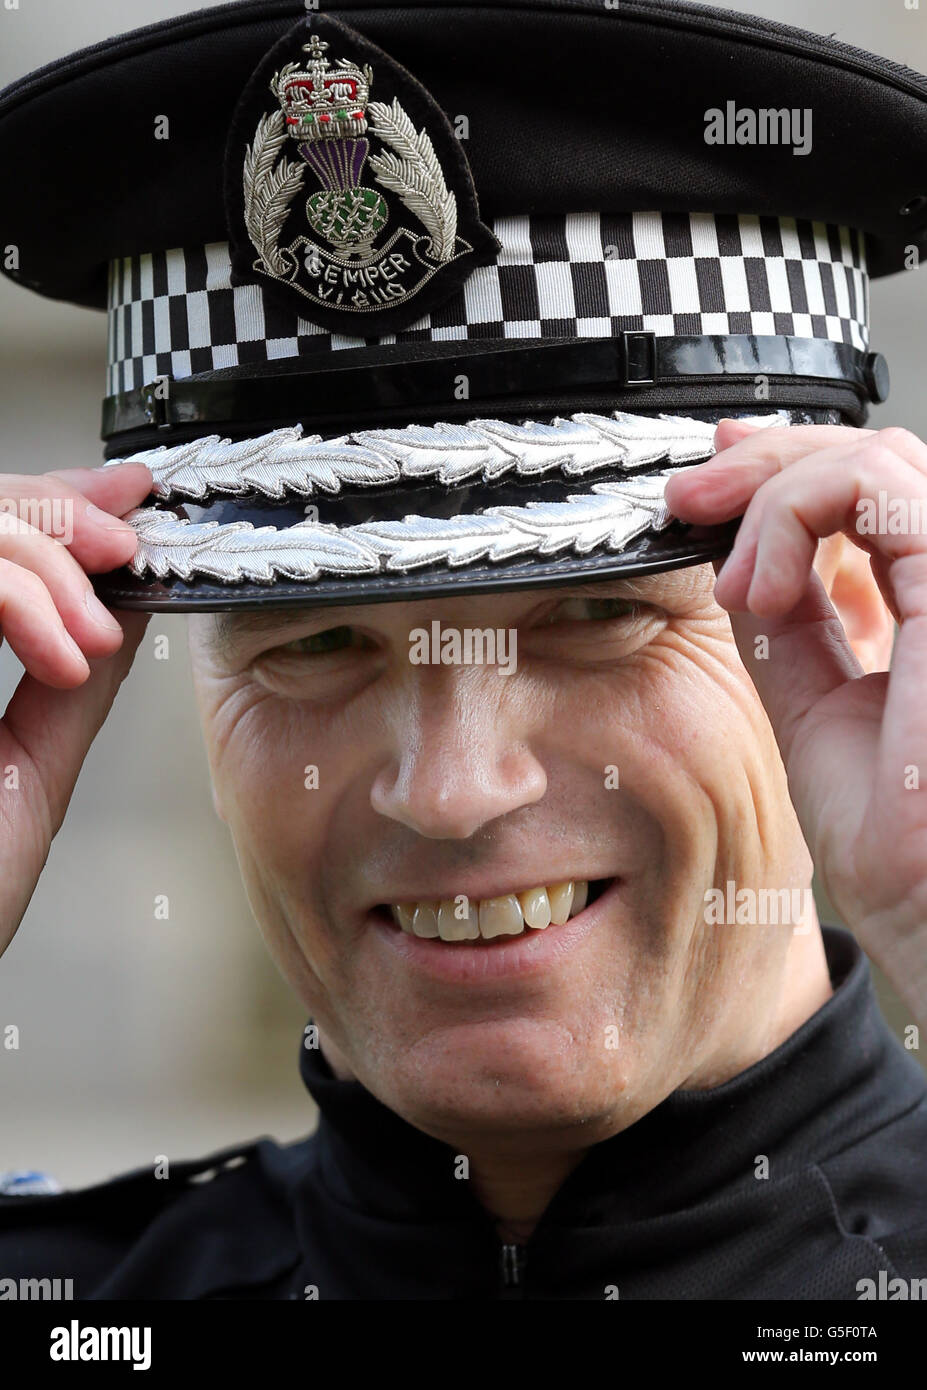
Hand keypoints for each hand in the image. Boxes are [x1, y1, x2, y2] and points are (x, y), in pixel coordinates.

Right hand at [0, 462, 152, 955]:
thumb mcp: (29, 774)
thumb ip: (69, 687)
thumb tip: (125, 607)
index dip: (53, 505)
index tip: (127, 504)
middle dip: (52, 516)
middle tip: (122, 549)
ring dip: (37, 561)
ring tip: (90, 635)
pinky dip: (7, 595)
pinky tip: (59, 652)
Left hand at [664, 420, 926, 1027]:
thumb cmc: (896, 840)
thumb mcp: (812, 702)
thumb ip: (787, 622)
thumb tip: (738, 555)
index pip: (870, 494)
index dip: (787, 468)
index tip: (709, 487)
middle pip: (872, 458)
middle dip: (764, 463)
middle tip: (691, 497)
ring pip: (874, 459)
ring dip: (772, 494)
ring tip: (734, 575)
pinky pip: (876, 488)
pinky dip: (796, 514)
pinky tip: (758, 588)